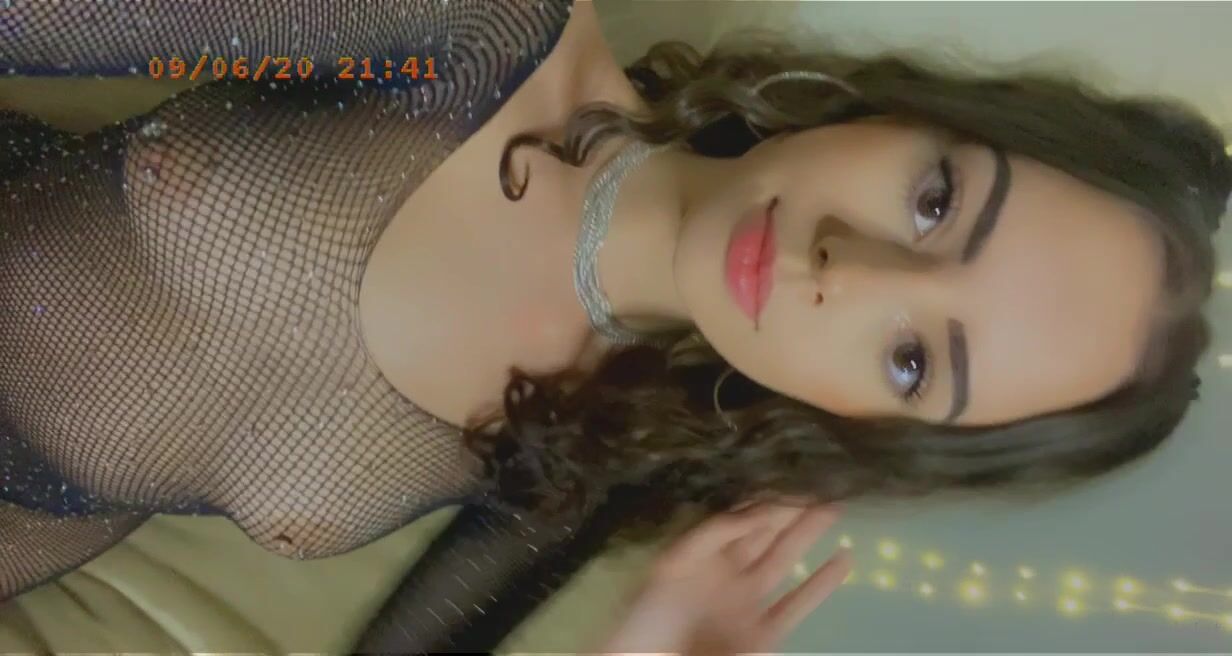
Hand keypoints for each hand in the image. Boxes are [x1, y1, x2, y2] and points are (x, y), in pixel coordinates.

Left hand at [597, 501, 851, 655]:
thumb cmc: (649, 618)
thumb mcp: (672, 563)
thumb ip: (714, 533)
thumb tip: (757, 510)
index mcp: (702, 553)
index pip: (741, 518)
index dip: (768, 498)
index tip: (794, 476)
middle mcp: (728, 572)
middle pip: (765, 533)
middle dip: (793, 509)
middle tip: (824, 482)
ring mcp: (747, 602)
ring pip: (784, 560)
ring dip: (809, 534)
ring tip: (836, 507)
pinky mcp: (763, 633)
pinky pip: (797, 605)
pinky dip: (822, 584)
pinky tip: (843, 560)